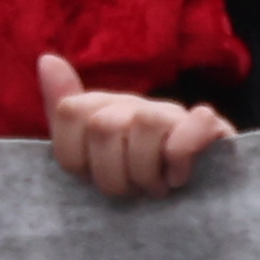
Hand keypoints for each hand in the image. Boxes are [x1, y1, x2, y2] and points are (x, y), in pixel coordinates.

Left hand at [41, 51, 233, 198]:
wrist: (195, 201)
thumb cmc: (135, 180)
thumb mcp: (89, 155)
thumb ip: (63, 108)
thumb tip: (47, 58)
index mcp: (102, 107)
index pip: (69, 111)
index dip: (75, 158)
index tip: (93, 179)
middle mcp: (135, 104)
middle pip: (104, 124)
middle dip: (113, 176)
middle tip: (130, 192)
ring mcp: (173, 113)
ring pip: (146, 122)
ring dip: (147, 173)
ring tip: (156, 189)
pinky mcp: (212, 126)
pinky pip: (193, 125)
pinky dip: (180, 159)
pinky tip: (180, 178)